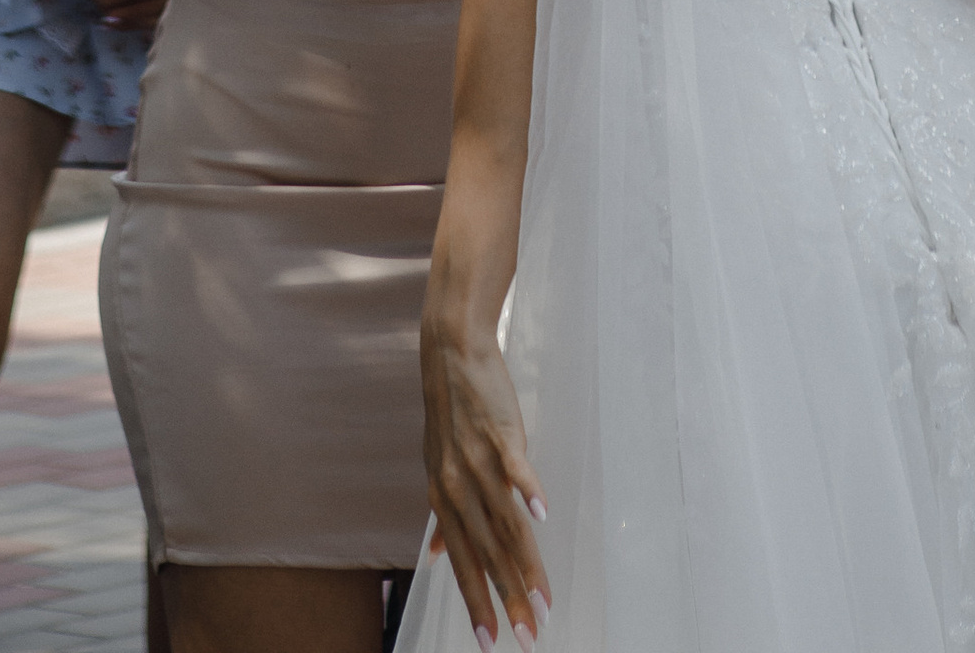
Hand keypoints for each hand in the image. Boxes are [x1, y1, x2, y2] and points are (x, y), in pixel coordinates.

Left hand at [422, 308, 550, 646]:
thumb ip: (440, 513)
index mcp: (443, 498)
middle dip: (506, 598)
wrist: (450, 351)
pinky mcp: (498, 432)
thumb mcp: (436, 467)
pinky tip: (543, 516)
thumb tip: (431, 552)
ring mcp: (477, 459)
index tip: (489, 641)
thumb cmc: (450, 413)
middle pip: (487, 552)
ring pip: (505, 522)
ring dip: (525, 563)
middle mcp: (456, 485)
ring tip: (543, 600)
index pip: (462, 560)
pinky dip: (528, 491)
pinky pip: (514, 466)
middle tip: (527, 637)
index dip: (476, 601)